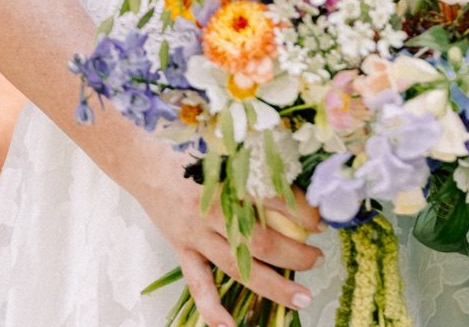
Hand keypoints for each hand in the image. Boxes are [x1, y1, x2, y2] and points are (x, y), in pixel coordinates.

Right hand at [125, 142, 323, 326]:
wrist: (147, 168)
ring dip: (272, 285)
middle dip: (294, 255)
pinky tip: (229, 326)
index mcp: (229, 184)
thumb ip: (261, 175)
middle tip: (318, 259)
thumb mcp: (232, 159)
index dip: (301, 212)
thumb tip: (303, 196)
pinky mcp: (182, 252)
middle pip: (259, 242)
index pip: (273, 200)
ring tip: (301, 296)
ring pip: (237, 267)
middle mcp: (213, 214)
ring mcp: (196, 237)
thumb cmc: (197, 161)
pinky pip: (198, 285)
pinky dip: (212, 308)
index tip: (321, 221)